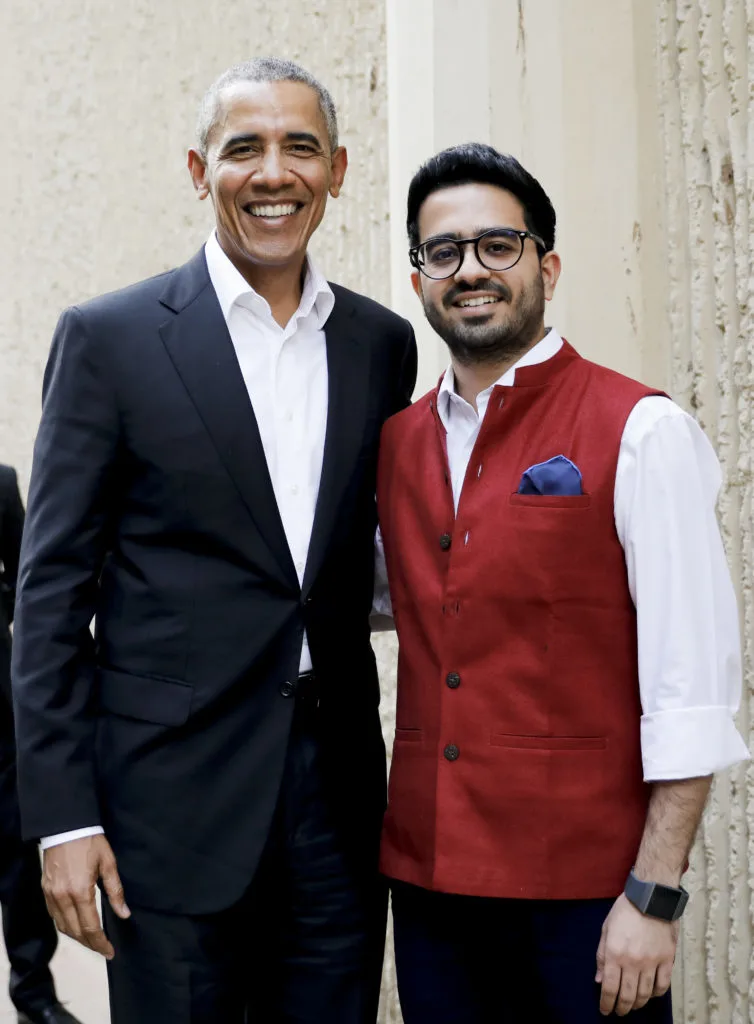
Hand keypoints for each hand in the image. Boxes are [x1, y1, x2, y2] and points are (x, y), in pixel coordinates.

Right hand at [42, 834, 130, 958]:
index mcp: (80, 892)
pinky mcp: (45, 890)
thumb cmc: (90, 842)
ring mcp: (51, 895)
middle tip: (104, 949)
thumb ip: (116, 891)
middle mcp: (62, 897)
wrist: (66, 826)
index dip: (101, 942)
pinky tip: (75, 926)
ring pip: (63, 927)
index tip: (110, 951)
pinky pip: (54, 916)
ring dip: (77, 937)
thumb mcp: (108, 864)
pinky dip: (65, 925)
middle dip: (90, 944)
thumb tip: (124, 914)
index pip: (91, 927)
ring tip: (92, 941)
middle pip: (75, 931)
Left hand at [595, 893, 678, 1015]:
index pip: (610, 988)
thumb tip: (600, 981)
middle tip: (619, 1012)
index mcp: (615, 953)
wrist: (651, 897)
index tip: (605, 1010)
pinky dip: (656, 994)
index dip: (606, 1003)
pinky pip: (663, 985)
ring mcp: (652, 962)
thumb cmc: (625, 911)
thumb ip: (602, 956)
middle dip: (622, 1008)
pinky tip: (651, 995)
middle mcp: (633, 961)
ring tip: (632, 1005)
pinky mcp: (667, 959)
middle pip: (628, 995)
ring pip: (645, 994)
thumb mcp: (606, 929)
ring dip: (638, 1004)